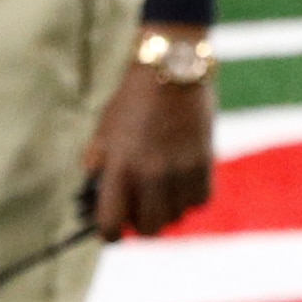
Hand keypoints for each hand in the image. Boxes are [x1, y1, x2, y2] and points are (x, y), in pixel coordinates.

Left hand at [85, 35, 217, 239]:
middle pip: (149, 229)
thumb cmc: (133, 100)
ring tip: (162, 190)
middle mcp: (151, 174)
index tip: (111, 227)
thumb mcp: (104, 131)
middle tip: (140, 208)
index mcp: (120, 167)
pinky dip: (191, 197)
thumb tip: (96, 198)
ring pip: (176, 217)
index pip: (111, 224)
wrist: (173, 68)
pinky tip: (182, 182)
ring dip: (168, 210)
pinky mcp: (204, 163)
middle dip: (141, 223)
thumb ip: (99, 166)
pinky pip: (200, 200)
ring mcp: (181, 170)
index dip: (109, 233)